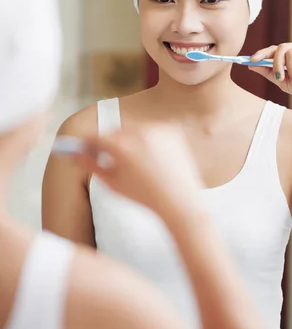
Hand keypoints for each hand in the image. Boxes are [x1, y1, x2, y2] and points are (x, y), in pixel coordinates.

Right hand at [74, 125, 202, 218]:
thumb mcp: (112, 183)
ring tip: (135, 162)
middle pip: (114, 131)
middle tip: (106, 154)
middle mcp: (138, 132)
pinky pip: (151, 131)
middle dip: (108, 141)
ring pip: (133, 129)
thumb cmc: (143, 196)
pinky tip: (153, 158)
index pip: (95, 136)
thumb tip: (75, 154)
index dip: (87, 143)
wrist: (179, 200)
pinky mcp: (170, 130)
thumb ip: (91, 165)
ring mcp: (156, 129)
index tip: (84, 148)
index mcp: (121, 146)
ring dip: (129, 139)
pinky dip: (148, 140)